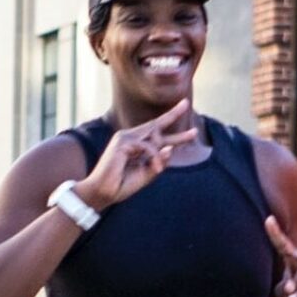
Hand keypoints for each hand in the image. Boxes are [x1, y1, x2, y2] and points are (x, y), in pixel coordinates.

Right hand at [72, 100, 198, 210]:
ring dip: (158, 155)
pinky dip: (153, 157)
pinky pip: (147, 146)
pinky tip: (153, 168)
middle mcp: (130, 138)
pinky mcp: (122, 142)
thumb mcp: (147, 175)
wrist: (102, 193)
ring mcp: (125, 138)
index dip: (175, 133)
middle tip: (186, 103)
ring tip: (155, 170)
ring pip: (154, 139)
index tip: (193, 130)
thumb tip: (170, 150)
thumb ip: (159, 163)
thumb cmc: (121, 185)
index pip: (157, 135)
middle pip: (156, 125)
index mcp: (137, 146)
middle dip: (173, 114)